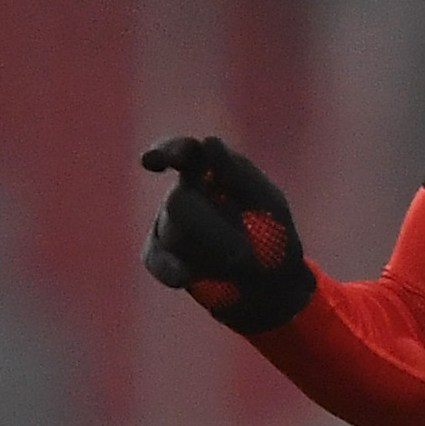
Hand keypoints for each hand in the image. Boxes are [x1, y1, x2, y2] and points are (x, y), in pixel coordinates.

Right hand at [139, 134, 317, 333]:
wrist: (271, 284)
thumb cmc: (273, 234)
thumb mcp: (268, 204)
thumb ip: (240, 175)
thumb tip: (209, 141)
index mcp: (212, 171)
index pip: (185, 151)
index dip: (167, 151)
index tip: (151, 162)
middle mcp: (185, 192)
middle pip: (179, 203)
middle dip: (212, 231)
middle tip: (244, 255)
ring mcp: (169, 223)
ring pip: (173, 234)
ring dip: (210, 253)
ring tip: (242, 265)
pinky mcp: (161, 254)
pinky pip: (157, 259)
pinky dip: (172, 269)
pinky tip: (186, 276)